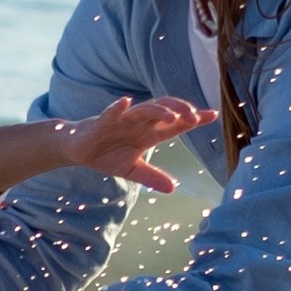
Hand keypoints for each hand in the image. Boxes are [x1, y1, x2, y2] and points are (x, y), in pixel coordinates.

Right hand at [52, 95, 209, 191]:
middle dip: (181, 112)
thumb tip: (173, 188)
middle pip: (164, 111)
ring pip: (144, 110)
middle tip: (196, 117)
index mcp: (148, 132)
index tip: (213, 115)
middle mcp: (139, 122)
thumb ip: (152, 176)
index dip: (194, 119)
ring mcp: (121, 120)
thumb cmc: (105, 154)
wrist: (77, 149)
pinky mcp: (102, 122)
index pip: (176, 124)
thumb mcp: (131, 170)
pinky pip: (111, 113)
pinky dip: (118, 108)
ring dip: (158, 110)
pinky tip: (126, 102)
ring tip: (173, 115)